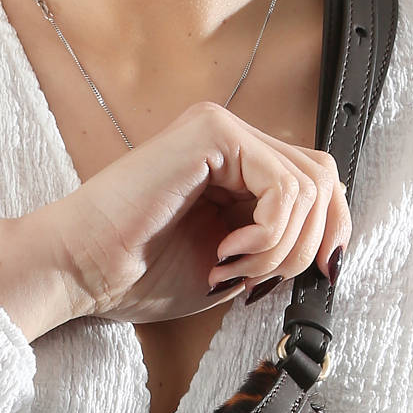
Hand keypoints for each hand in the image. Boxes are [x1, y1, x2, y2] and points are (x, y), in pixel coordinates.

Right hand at [0, 100, 350, 341]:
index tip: (290, 283)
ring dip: (280, 247)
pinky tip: (226, 253)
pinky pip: (283, 184)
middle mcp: (232, 138)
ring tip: (232, 268)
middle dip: (305, 245)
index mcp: (236, 167)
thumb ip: (275, 247)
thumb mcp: (232, 268)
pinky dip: (267, 232)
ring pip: (309, 184)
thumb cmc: (138, 276)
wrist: (81, 272)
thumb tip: (331, 251)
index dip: (324, 235)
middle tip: (256, 281)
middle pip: (324, 179)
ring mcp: (222, 130)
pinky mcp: (212, 133)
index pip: (317, 185)